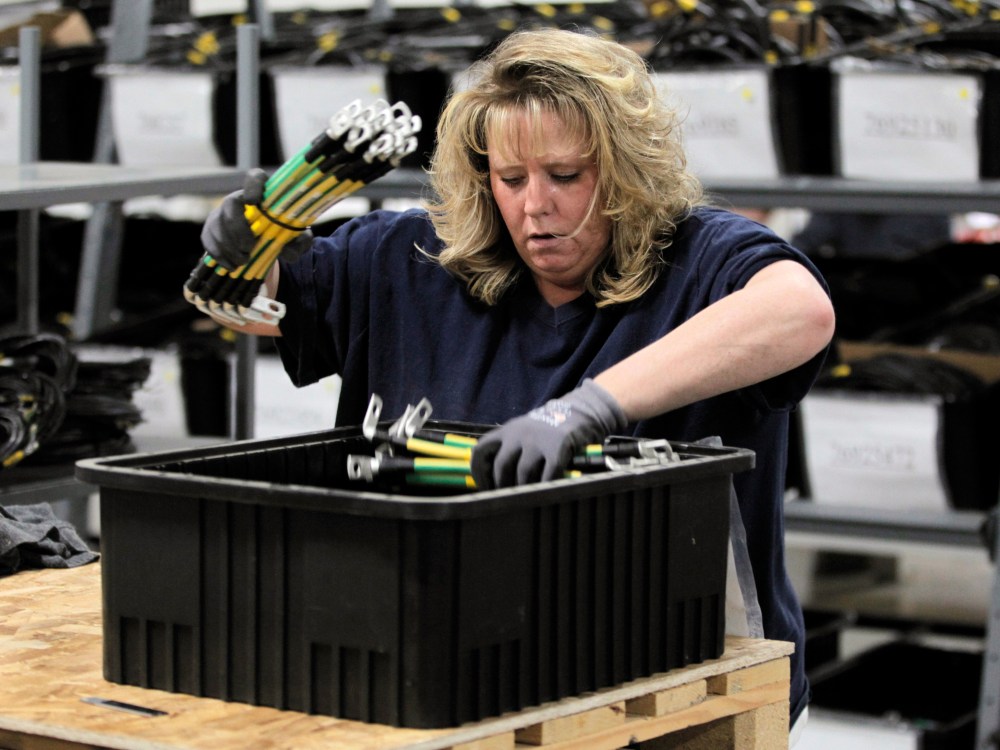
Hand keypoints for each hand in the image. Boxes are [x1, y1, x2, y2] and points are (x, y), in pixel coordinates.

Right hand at [200, 168, 312, 269]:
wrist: (265, 247)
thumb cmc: (283, 236)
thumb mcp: (299, 240)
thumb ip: (300, 243)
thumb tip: (286, 250)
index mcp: (263, 194)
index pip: (256, 177)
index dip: (253, 185)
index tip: (253, 201)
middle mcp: (239, 198)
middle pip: (230, 203)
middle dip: (237, 228)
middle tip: (248, 248)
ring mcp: (222, 213)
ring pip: (217, 224)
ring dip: (229, 246)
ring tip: (243, 261)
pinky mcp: (211, 229)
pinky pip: (208, 240)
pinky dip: (219, 255)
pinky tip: (231, 266)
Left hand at [471, 379, 626, 488]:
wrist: (580, 412)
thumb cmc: (548, 430)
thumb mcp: (523, 432)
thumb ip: (509, 449)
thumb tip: (493, 480)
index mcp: (506, 430)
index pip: (480, 451)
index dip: (479, 473)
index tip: (484, 488)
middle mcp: (518, 434)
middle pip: (501, 466)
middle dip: (502, 486)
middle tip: (506, 499)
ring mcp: (538, 441)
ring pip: (523, 474)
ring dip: (524, 490)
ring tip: (527, 499)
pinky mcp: (557, 448)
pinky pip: (547, 475)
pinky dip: (545, 488)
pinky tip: (546, 494)